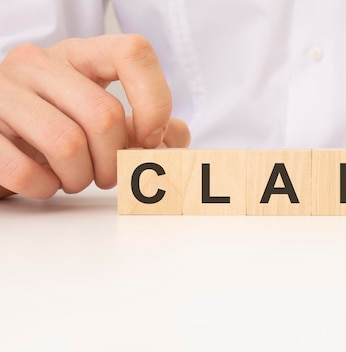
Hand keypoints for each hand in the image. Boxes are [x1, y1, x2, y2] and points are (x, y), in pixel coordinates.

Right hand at [0, 34, 189, 199]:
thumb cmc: (54, 129)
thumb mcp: (100, 118)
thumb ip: (146, 127)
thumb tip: (176, 138)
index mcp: (79, 55)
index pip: (133, 53)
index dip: (154, 101)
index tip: (150, 138)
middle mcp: (39, 64)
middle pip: (104, 114)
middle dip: (115, 160)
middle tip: (107, 174)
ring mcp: (3, 91)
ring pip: (68, 144)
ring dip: (81, 177)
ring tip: (74, 177)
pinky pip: (25, 170)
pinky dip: (45, 188)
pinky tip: (45, 181)